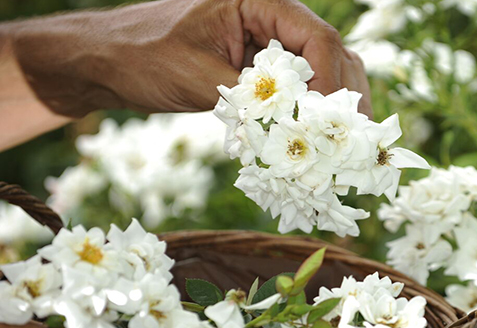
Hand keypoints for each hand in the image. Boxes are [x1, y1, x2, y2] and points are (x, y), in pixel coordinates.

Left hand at [7, 0, 370, 117]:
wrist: (108, 62)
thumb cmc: (142, 56)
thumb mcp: (198, 77)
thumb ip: (251, 97)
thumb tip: (298, 128)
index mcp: (260, 1)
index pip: (317, 38)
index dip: (330, 81)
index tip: (327, 122)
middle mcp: (274, 18)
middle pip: (332, 55)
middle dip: (343, 99)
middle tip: (351, 142)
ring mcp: (270, 44)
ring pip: (324, 73)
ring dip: (334, 110)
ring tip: (343, 148)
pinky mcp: (262, 68)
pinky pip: (300, 89)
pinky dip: (311, 116)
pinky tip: (316, 142)